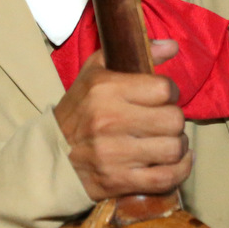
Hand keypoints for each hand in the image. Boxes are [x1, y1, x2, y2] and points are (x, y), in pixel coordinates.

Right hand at [53, 40, 190, 200]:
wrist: (48, 156)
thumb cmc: (78, 110)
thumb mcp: (96, 72)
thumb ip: (133, 52)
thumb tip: (172, 46)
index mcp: (105, 90)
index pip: (164, 89)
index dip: (171, 92)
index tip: (163, 98)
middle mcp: (109, 121)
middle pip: (173, 120)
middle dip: (175, 120)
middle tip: (165, 122)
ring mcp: (113, 154)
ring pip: (173, 149)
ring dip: (178, 145)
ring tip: (169, 141)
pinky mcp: (117, 181)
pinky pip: (165, 178)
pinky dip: (180, 171)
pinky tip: (177, 162)